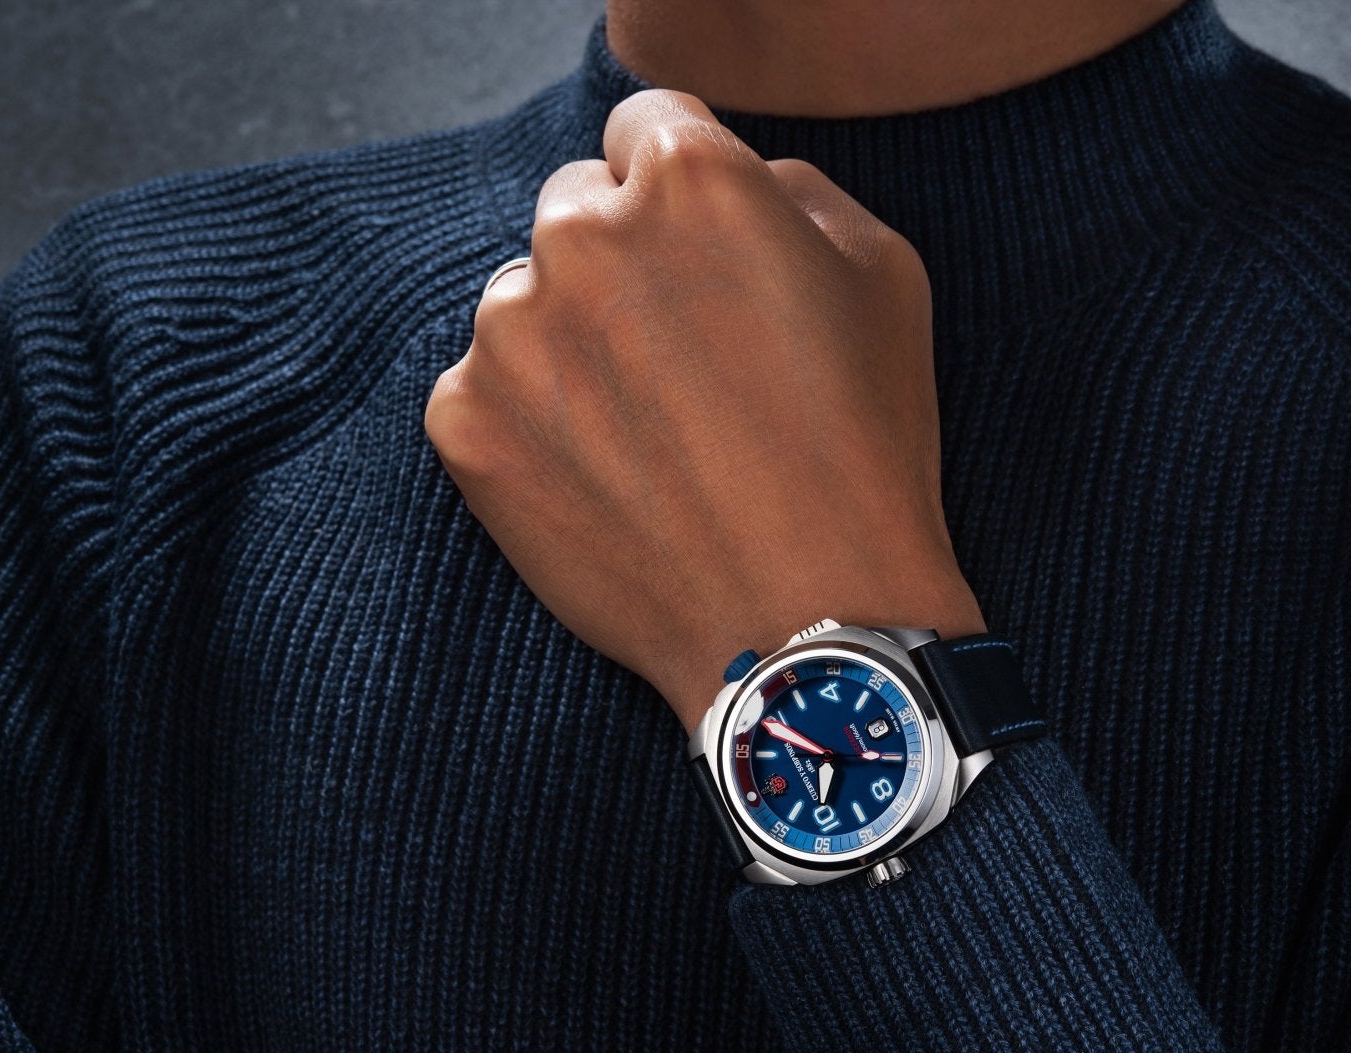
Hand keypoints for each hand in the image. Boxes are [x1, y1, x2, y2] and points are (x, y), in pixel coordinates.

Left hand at [425, 89, 985, 731]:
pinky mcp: (465, 424)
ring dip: (569, 346)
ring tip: (650, 439)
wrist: (806, 623)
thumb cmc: (864, 452)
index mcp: (689, 180)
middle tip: (684, 367)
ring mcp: (510, 333)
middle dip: (621, 266)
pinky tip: (607, 481)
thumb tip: (740, 182)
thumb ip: (796, 191)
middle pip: (576, 211)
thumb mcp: (885, 279)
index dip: (686, 201)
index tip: (705, 266)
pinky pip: (483, 391)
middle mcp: (581, 235)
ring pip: (524, 304)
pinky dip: (529, 427)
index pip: (647, 131)